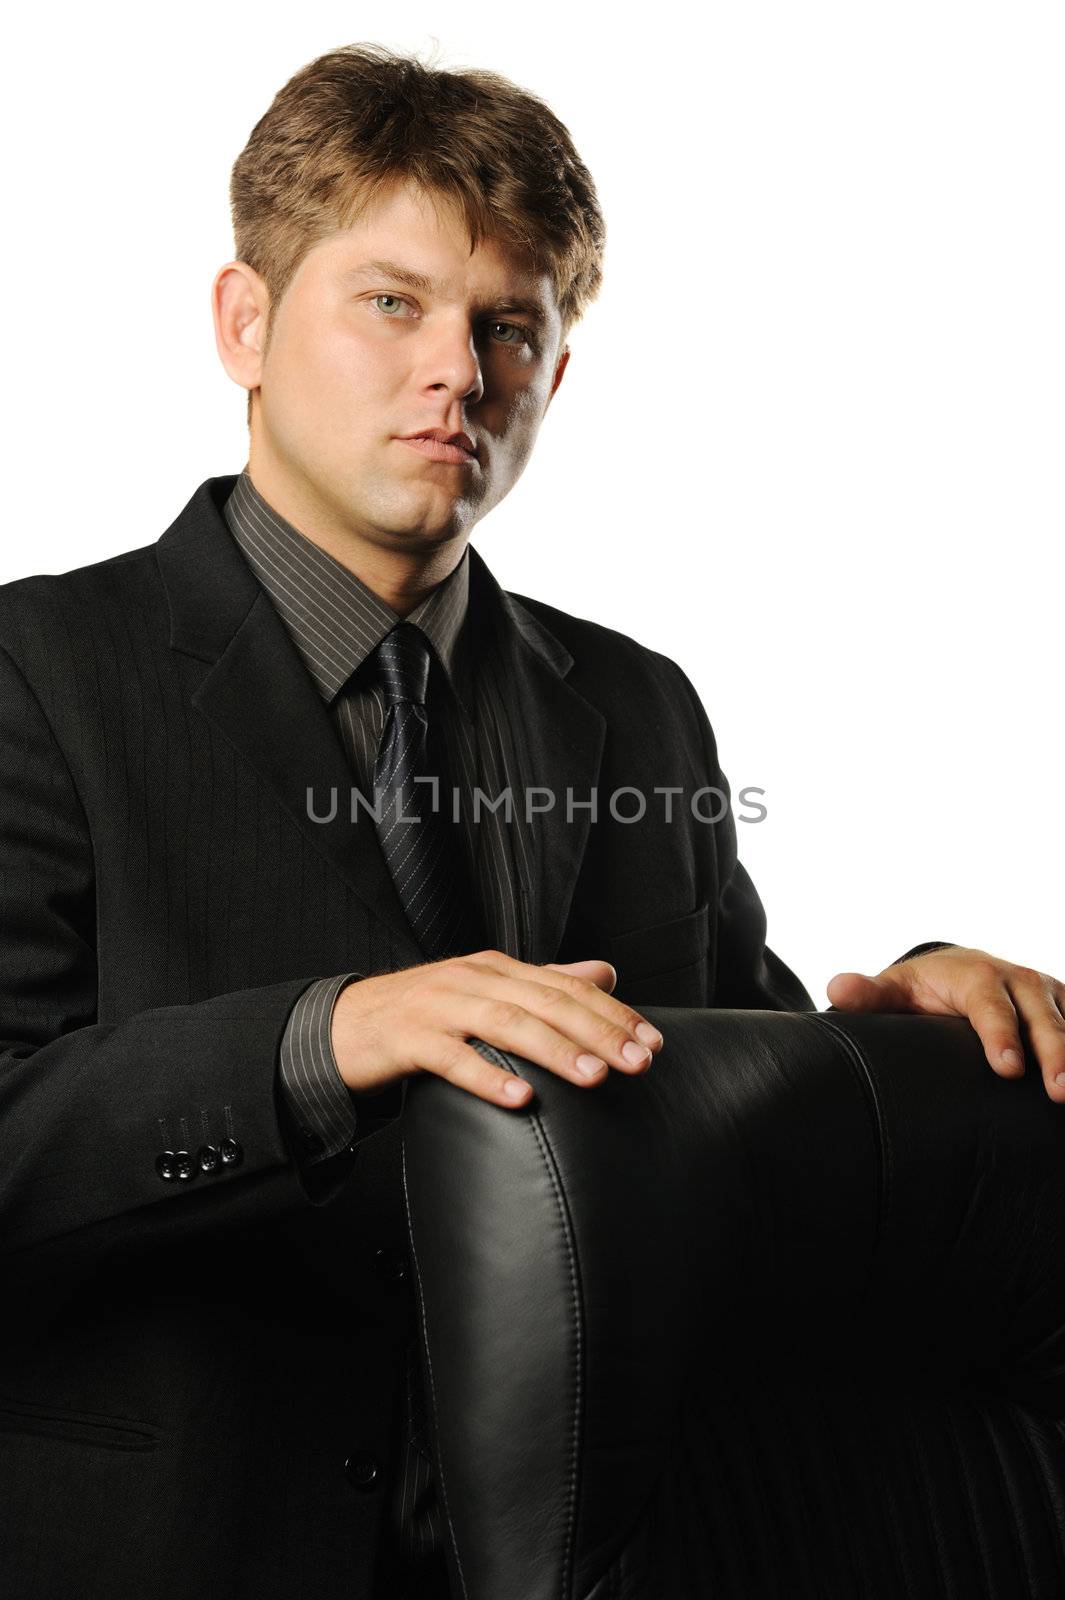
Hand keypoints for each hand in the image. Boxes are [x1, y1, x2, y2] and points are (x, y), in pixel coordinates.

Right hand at [330, 949, 663, 1108]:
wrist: (345, 1026)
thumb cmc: (424, 1014)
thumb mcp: (488, 990)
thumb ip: (545, 982)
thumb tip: (606, 970)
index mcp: (498, 968)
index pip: (568, 986)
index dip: (612, 1013)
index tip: (652, 1042)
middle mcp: (473, 978)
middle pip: (546, 1001)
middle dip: (598, 1032)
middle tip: (638, 1063)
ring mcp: (440, 1006)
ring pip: (507, 1024)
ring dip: (555, 1051)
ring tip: (594, 1077)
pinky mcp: (409, 1039)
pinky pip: (453, 1058)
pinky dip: (489, 1078)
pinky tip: (521, 1100)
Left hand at [826, 946, 1064, 1100]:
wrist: (958, 971)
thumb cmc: (923, 988)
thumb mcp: (896, 989)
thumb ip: (871, 994)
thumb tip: (838, 989)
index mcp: (976, 976)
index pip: (990, 1006)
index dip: (1000, 1034)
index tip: (1008, 1067)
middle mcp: (1018, 980)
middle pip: (1041, 1016)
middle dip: (1054, 1051)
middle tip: (1059, 1090)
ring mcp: (1047, 995)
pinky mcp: (1063, 1008)